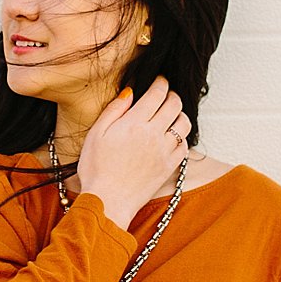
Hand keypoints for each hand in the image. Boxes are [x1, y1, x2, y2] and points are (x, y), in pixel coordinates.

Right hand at [76, 77, 192, 228]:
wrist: (109, 201)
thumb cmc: (96, 169)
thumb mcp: (95, 135)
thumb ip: (113, 111)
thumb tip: (129, 93)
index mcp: (133, 123)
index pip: (156, 94)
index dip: (161, 83)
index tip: (159, 80)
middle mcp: (153, 134)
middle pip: (174, 105)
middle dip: (172, 95)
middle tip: (166, 94)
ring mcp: (164, 150)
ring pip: (184, 123)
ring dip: (180, 114)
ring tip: (171, 115)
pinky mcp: (170, 166)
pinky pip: (185, 145)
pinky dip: (181, 137)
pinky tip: (171, 138)